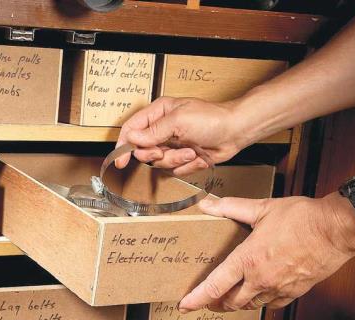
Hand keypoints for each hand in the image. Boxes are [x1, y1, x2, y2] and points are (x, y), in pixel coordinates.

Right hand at [115, 96, 246, 175]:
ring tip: (191, 151)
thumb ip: (153, 131)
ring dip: (175, 160)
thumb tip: (133, 138)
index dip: (123, 145)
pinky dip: (186, 166)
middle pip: (143, 151)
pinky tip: (197, 156)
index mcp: (158, 114)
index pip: (131, 129)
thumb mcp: (179, 120)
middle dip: (155, 155)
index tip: (120, 160)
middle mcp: (162, 130)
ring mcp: (172, 145)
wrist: (234, 132)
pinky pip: (174, 170)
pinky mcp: (182, 158)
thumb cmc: (212, 119)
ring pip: (160, 163)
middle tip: (163, 151)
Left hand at [178, 192, 354, 311]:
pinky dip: (261, 301)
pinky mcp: (294, 292)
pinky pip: (272, 304)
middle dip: (215, 304)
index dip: (196, 299)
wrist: (338, 229)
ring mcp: (278, 288)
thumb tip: (207, 204)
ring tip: (230, 299)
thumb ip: (231, 208)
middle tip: (207, 302)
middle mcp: (260, 279)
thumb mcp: (262, 209)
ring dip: (237, 304)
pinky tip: (259, 295)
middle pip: (230, 302)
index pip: (214, 286)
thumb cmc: (302, 217)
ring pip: (250, 305)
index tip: (184, 306)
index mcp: (248, 260)